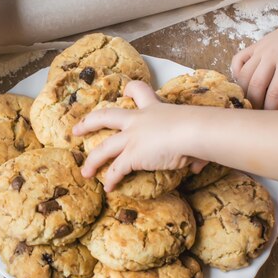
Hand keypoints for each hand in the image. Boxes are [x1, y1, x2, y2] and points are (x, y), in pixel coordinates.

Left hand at [72, 81, 207, 191]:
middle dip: (89, 123)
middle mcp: (138, 121)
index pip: (140, 91)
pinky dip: (111, 179)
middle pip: (106, 116)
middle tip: (76, 129)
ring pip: (104, 148)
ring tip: (85, 171)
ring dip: (93, 161)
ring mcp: (132, 137)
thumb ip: (193, 152)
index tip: (125, 89)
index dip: (131, 90)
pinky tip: (108, 188)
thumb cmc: (201, 129)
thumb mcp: (194, 133)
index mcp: (154, 109)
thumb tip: (199, 165)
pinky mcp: (132, 155)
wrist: (195, 131)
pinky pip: (117, 169)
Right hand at [231, 23, 277, 109]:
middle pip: (255, 86)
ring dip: (244, 91)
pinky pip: (237, 61)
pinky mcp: (252, 47)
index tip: (271, 116)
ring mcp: (259, 51)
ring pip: (243, 76)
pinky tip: (243, 81)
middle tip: (258, 111)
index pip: (274, 93)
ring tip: (250, 99)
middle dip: (254, 103)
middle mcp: (270, 57)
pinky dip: (236, 73)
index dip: (270, 108)